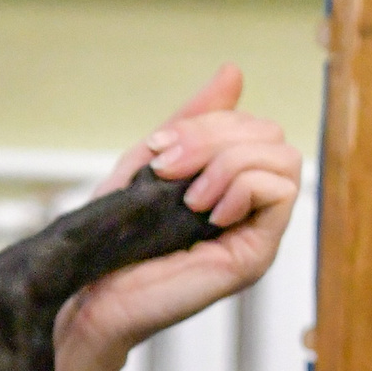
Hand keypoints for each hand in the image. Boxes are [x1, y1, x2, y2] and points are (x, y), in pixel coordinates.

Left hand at [53, 64, 303, 370]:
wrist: (88, 298)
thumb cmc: (111, 242)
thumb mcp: (147, 165)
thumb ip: (190, 123)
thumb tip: (233, 72)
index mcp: (225, 182)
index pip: (250, 125)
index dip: (208, 124)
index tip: (158, 151)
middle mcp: (247, 205)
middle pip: (271, 135)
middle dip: (216, 138)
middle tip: (168, 169)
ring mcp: (255, 231)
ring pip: (283, 159)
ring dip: (230, 162)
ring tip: (188, 197)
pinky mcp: (255, 255)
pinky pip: (280, 193)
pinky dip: (243, 187)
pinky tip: (207, 211)